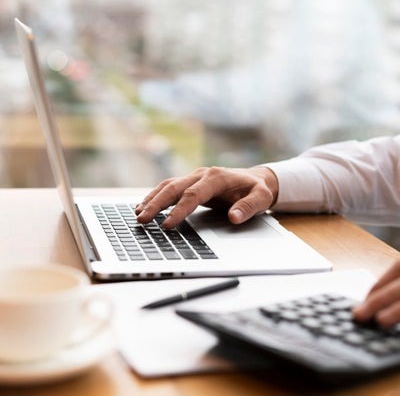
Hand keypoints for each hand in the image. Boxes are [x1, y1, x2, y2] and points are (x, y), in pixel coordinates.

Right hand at [135, 166, 278, 228]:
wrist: (255, 178)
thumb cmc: (257, 189)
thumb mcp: (262, 197)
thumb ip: (249, 207)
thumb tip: (234, 217)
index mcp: (217, 177)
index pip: (193, 195)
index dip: (179, 210)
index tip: (168, 225)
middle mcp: (202, 174)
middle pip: (173, 187)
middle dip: (156, 204)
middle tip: (142, 219)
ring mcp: (194, 177)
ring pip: (167, 186)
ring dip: (151, 199)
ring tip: (138, 214)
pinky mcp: (189, 182)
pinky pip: (169, 188)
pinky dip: (155, 196)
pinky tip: (144, 206)